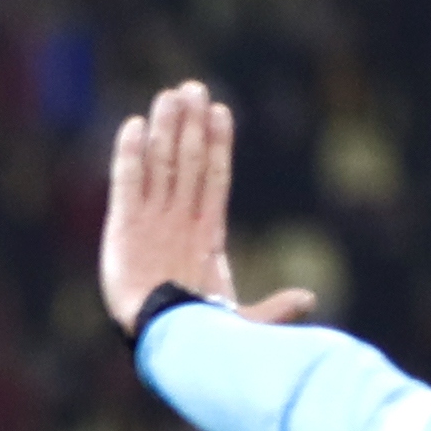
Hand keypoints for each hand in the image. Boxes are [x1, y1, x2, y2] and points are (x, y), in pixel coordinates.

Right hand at [98, 81, 322, 335]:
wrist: (163, 342)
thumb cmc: (199, 335)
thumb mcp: (242, 320)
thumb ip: (273, 308)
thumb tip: (307, 299)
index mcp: (206, 234)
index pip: (213, 177)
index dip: (218, 144)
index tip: (221, 112)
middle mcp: (177, 220)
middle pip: (186, 161)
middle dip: (190, 125)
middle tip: (193, 88)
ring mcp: (149, 221)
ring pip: (160, 164)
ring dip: (165, 129)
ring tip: (170, 94)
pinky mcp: (122, 227)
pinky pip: (127, 181)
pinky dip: (129, 154)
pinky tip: (134, 125)